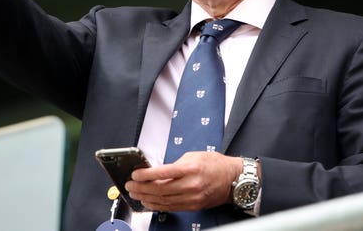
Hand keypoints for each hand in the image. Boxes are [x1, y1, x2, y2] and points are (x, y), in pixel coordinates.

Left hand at [126, 152, 242, 211]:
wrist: (233, 179)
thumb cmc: (215, 164)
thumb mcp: (194, 156)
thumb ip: (175, 164)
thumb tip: (157, 171)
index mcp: (190, 169)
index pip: (163, 173)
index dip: (146, 175)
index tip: (135, 174)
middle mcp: (191, 185)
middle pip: (160, 189)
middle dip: (141, 187)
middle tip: (130, 185)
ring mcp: (192, 198)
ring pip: (163, 200)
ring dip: (146, 198)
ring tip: (135, 194)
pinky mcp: (193, 206)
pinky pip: (171, 207)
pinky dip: (157, 205)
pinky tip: (148, 202)